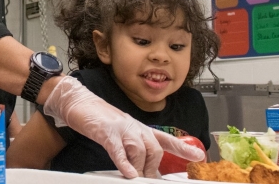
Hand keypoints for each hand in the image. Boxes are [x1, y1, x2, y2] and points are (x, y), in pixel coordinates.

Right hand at [42, 76, 204, 177]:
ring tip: (134, 177)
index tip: (199, 157)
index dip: (183, 149)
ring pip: (140, 150)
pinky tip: (127, 172)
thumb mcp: (121, 132)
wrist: (79, 102)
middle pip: (154, 149)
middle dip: (153, 168)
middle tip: (147, 180)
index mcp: (139, 127)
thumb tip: (140, 168)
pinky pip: (119, 150)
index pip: (166, 139)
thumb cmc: (99, 119)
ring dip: (139, 168)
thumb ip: (133, 148)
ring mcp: (121, 129)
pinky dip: (125, 163)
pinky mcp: (106, 132)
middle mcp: (134, 127)